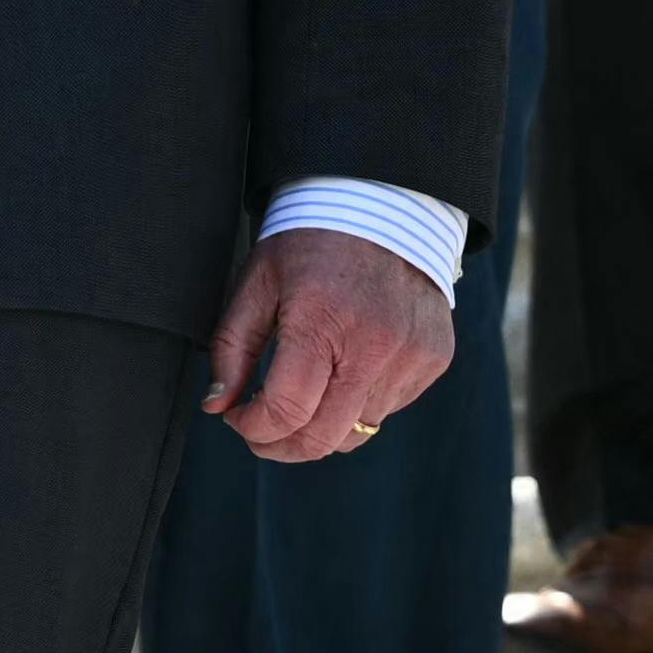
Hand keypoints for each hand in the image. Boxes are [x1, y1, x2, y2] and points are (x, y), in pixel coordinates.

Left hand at [203, 225, 450, 465]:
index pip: (286, 411)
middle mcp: (374, 344)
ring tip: (304, 394)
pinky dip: (359, 404)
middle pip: (323, 438)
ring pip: (357, 430)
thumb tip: (218, 406)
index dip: (253, 428)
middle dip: (282, 445)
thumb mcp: (257, 282)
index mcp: (322, 321)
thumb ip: (232, 348)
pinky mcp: (434, 359)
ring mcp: (411, 355)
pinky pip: (389, 409)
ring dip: (322, 425)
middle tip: (261, 430)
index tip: (237, 418)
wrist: (385, 206)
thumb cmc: (311, 242)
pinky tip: (346, 369)